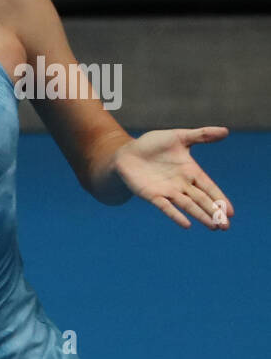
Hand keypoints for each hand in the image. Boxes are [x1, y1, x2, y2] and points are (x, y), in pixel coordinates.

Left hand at [111, 127, 233, 229]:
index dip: (219, 199)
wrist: (127, 152)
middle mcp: (181, 184)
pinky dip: (176, 215)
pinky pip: (166, 207)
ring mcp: (167, 191)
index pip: (209, 187)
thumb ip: (201, 135)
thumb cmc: (152, 145)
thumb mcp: (179, 137)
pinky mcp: (151, 195)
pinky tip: (187, 225)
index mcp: (190, 171)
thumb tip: (226, 131)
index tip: (230, 212)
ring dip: (201, 216)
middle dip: (214, 212)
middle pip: (201, 200)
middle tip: (226, 226)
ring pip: (187, 206)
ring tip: (214, 227)